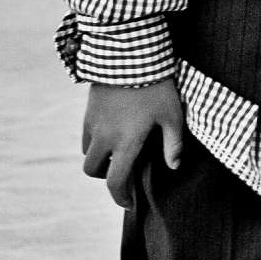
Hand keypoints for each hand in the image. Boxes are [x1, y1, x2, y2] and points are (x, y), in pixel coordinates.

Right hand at [80, 78, 185, 207]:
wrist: (130, 56)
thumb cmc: (156, 86)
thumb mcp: (172, 115)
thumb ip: (173, 143)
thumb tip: (174, 166)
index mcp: (125, 143)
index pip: (115, 181)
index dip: (120, 197)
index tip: (128, 203)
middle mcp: (103, 138)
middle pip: (93, 170)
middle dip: (105, 176)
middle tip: (123, 170)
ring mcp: (92, 124)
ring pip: (87, 153)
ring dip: (99, 158)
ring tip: (119, 149)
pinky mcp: (88, 111)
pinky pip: (86, 135)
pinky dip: (95, 141)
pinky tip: (113, 131)